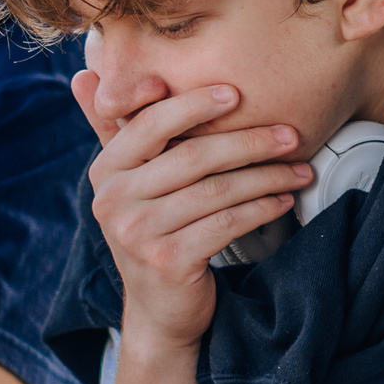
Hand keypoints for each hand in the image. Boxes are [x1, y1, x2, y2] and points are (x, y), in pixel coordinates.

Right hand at [73, 75, 310, 351]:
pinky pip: (226, 224)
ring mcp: (137, 234)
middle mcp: (112, 201)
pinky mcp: (167, 262)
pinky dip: (261, 209)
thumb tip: (85, 74)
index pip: (149, 124)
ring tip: (298, 169)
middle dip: (248, 141)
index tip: (236, 94)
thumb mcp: (129, 182)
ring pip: (215, 191)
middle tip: (290, 133)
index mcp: (104, 172)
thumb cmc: (153, 232)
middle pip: (191, 156)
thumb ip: (112, 129)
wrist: (158, 309)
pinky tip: (283, 201)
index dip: (193, 105)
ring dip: (266, 177)